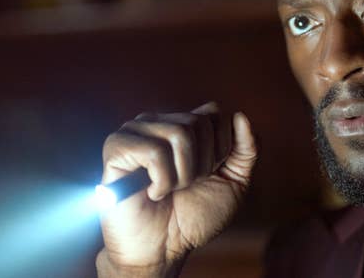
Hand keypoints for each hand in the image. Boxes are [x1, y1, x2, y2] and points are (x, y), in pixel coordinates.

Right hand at [96, 102, 256, 277]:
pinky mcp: (116, 148)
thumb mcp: (234, 181)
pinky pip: (154, 151)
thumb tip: (240, 116)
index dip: (221, 148)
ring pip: (179, 133)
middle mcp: (159, 122)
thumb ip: (246, 149)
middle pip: (198, 123)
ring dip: (183, 175)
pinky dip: (162, 181)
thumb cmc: (194, 216)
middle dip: (202, 164)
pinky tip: (152, 193)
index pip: (213, 112)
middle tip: (186, 186)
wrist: (163, 250)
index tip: (209, 173)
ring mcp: (135, 132)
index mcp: (183, 124)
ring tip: (169, 190)